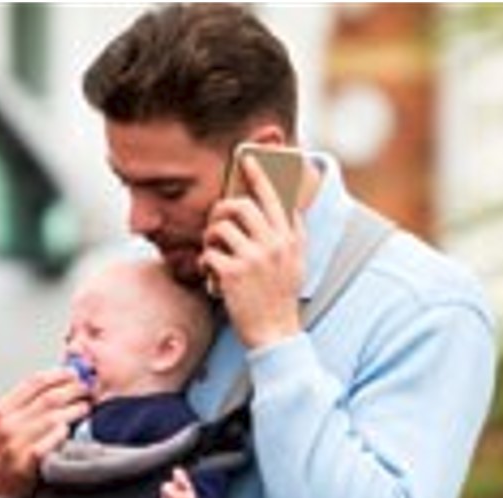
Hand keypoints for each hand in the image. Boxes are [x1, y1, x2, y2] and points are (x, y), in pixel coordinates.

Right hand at [0, 368, 89, 497]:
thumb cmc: (4, 448)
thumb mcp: (5, 420)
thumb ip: (26, 402)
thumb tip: (59, 381)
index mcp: (2, 409)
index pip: (34, 382)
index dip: (59, 374)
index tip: (74, 373)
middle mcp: (7, 425)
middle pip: (49, 398)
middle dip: (73, 390)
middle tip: (86, 389)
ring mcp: (15, 445)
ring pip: (54, 418)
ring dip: (75, 410)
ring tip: (85, 407)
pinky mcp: (26, 463)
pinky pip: (52, 441)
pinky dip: (64, 432)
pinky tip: (72, 429)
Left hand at [202, 150, 306, 348]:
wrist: (275, 333)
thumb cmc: (281, 298)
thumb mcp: (296, 262)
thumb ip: (293, 234)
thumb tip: (288, 207)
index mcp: (290, 238)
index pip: (273, 197)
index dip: (258, 175)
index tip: (247, 160)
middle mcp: (274, 244)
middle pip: (240, 206)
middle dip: (221, 209)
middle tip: (216, 220)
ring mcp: (253, 258)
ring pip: (221, 227)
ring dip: (210, 237)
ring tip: (213, 250)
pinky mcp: (233, 274)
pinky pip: (209, 254)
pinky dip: (205, 262)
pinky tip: (212, 274)